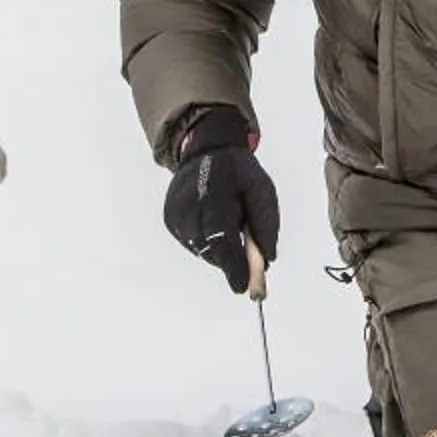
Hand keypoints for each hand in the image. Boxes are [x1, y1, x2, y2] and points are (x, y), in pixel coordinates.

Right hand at [162, 105, 279, 294]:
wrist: (207, 150)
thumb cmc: (238, 173)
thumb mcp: (262, 190)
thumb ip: (266, 224)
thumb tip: (267, 260)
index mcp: (213, 191)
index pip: (221, 235)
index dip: (233, 264)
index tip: (243, 287)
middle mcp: (188, 203)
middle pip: (210, 248)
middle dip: (231, 261)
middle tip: (248, 266)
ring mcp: (175, 212)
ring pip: (202, 249)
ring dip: (221, 250)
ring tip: (230, 224)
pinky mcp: (170, 219)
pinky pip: (193, 244)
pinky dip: (208, 243)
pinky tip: (215, 223)